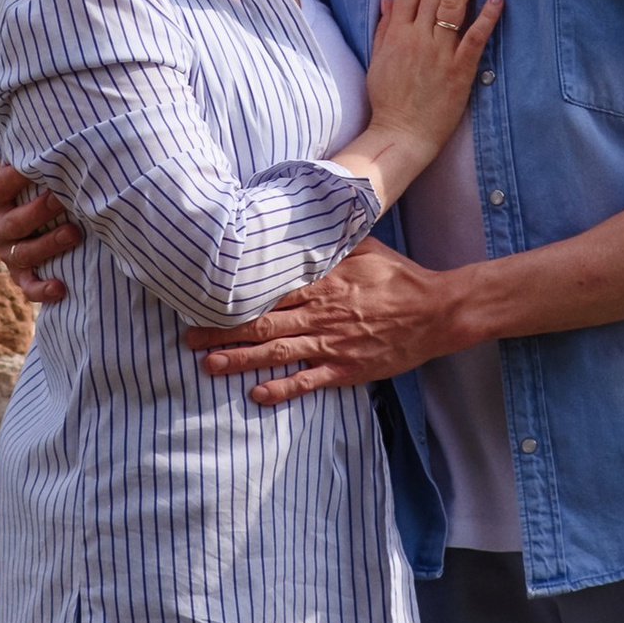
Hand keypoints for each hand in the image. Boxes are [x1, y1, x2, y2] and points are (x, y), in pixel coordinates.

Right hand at [0, 85, 80, 302]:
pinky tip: (62, 286)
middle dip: (34, 213)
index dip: (11, 179)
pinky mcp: (25, 275)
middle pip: (7, 226)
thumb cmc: (33, 175)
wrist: (50, 214)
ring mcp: (10, 252)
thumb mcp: (17, 152)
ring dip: (46, 246)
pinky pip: (27, 287)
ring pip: (19, 256)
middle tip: (61, 197)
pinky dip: (41, 290)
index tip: (32, 166)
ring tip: (75, 233)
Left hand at [185, 240, 463, 403]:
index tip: (205, 299)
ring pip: (276, 353)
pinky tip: (257, 395)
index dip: (235, 298)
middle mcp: (320, 314)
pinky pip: (308, 380)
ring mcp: (332, 344)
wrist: (435, 312)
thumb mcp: (363, 248)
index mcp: (321, 283)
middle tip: (188, 339)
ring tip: (208, 366)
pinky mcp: (347, 368)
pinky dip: (282, 389)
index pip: (268, 290)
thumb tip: (302, 226)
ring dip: (240, 360)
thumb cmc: (399, 277)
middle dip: (222, 332)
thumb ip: (330, 243)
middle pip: (262, 323)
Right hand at [365, 0, 502, 168]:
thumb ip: (384, 27)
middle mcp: (417, 37)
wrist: (401, 133)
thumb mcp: (378, 59)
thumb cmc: (389, 100)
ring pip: (453, 5)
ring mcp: (439, 53)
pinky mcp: (459, 70)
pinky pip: (475, 37)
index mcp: (396, 33)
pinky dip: (486, 15)